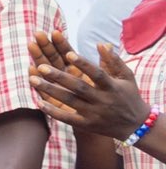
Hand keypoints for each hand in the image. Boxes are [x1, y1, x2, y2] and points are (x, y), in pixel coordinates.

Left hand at [31, 31, 150, 140]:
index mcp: (112, 86)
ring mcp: (93, 113)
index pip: (97, 73)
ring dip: (50, 90)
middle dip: (59, 76)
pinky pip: (67, 118)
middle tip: (41, 66)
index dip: (83, 64)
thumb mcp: (126, 77)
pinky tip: (38, 102)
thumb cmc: (128, 95)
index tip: (68, 52)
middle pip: (78, 87)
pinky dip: (53, 111)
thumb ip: (113, 61)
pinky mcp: (86, 125)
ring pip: (69, 101)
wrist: (135, 125)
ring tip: (32, 79)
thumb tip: (101, 43)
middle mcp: (102, 100)